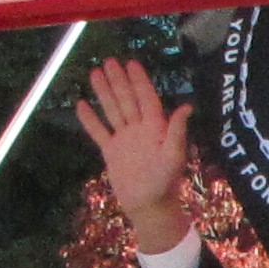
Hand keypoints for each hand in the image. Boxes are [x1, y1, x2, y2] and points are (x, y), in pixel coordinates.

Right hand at [76, 55, 197, 251]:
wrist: (148, 206)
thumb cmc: (165, 183)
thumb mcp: (174, 156)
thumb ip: (177, 131)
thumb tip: (186, 107)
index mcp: (155, 128)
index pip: (146, 98)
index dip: (139, 81)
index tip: (131, 63)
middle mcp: (139, 130)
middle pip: (127, 100)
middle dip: (118, 80)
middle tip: (109, 61)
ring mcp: (124, 140)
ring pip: (112, 110)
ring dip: (104, 93)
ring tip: (94, 72)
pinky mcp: (111, 152)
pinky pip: (99, 132)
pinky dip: (90, 120)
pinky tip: (82, 104)